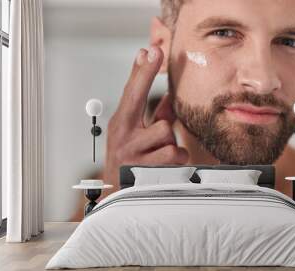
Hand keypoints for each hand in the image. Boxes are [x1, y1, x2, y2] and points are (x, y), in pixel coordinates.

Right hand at [103, 46, 188, 188]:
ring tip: (159, 154)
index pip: (132, 92)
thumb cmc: (129, 162)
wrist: (117, 196)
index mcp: (121, 124)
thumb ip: (155, 117)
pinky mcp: (144, 170)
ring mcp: (132, 153)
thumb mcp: (136, 136)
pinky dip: (176, 160)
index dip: (142, 70)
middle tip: (155, 52)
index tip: (149, 50)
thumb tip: (171, 97)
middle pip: (144, 103)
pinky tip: (165, 167)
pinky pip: (174, 155)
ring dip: (170, 144)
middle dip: (150, 80)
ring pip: (166, 133)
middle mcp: (123, 136)